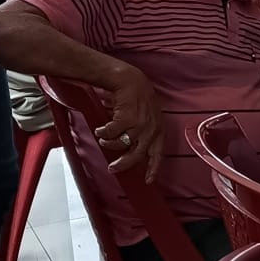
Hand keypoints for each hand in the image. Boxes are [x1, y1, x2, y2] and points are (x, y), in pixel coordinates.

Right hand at [94, 66, 163, 180]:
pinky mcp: (127, 119)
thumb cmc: (139, 98)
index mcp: (159, 131)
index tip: (148, 180)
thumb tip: (132, 150)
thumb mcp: (148, 117)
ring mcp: (140, 125)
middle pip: (136, 156)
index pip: (158, 154)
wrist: (131, 80)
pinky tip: (100, 128)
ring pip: (120, 144)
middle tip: (112, 168)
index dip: (153, 169)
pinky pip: (110, 133)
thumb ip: (144, 133)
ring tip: (103, 138)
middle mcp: (151, 130)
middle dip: (122, 164)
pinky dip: (103, 132)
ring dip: (108, 143)